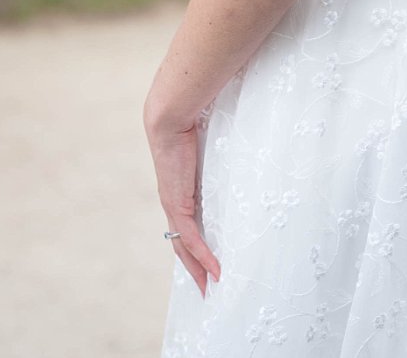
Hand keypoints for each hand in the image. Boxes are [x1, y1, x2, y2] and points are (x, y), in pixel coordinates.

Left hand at [147, 114, 220, 295]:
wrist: (170, 118)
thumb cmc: (191, 126)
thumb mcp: (209, 152)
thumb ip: (220, 161)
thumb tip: (236, 153)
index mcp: (180, 191)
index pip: (187, 227)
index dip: (196, 249)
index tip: (209, 266)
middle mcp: (174, 202)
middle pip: (183, 244)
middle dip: (196, 268)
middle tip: (209, 290)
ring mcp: (174, 204)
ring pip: (185, 246)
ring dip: (198, 269)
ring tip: (211, 289)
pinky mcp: (177, 203)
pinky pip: (191, 237)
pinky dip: (203, 256)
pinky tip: (215, 271)